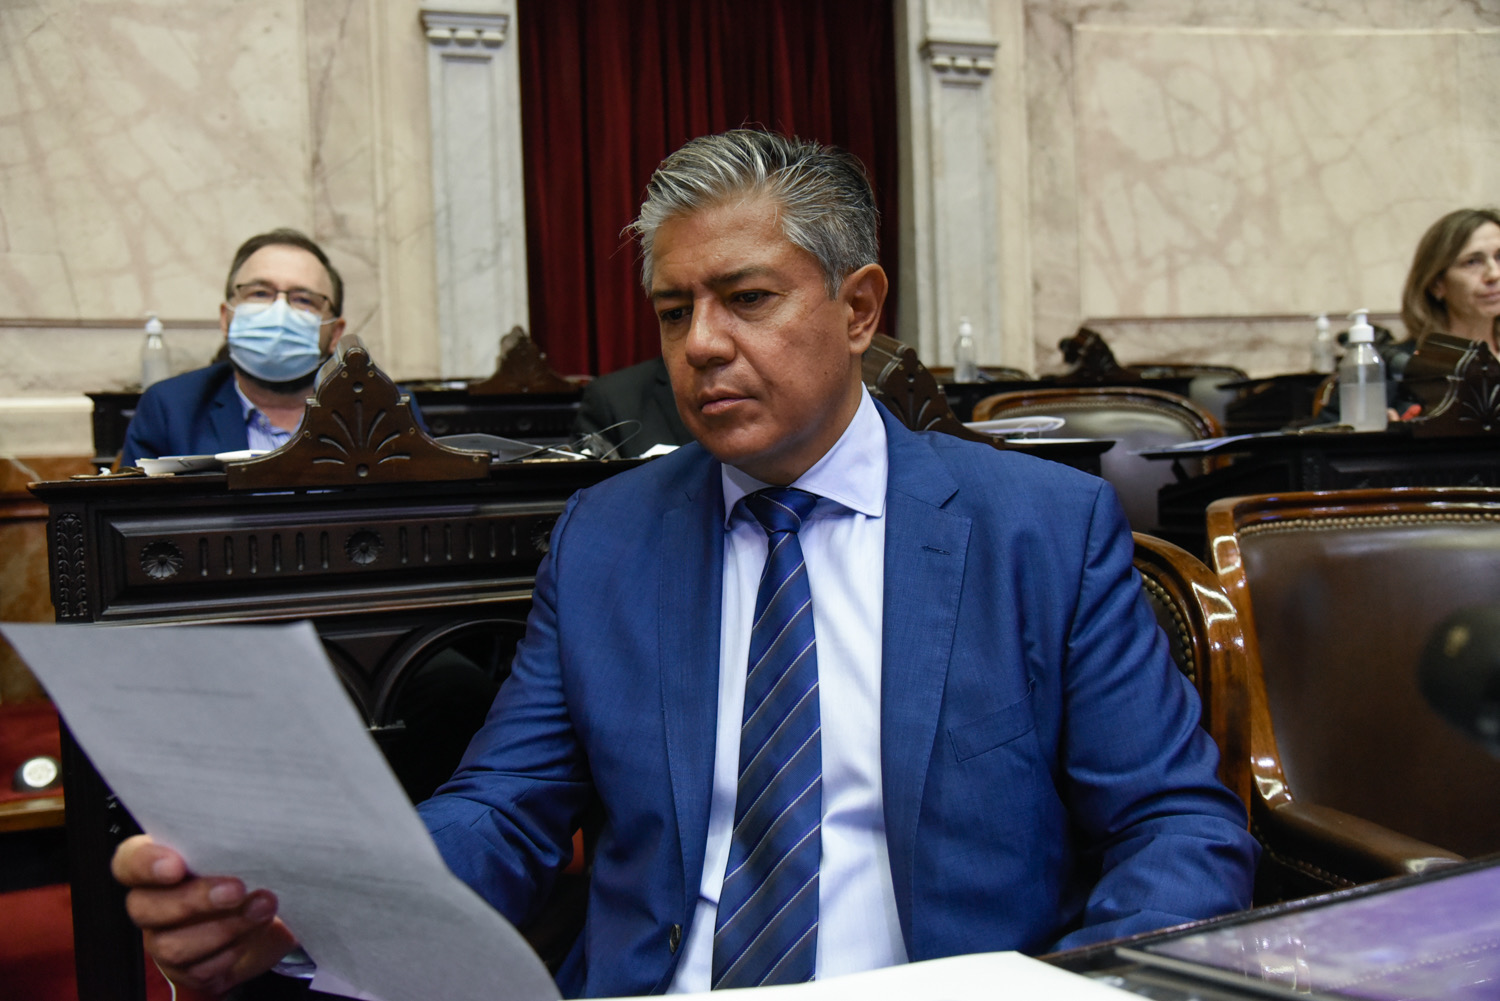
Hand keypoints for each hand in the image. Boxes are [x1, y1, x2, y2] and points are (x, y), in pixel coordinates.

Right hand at [112, 834, 296, 995]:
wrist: (266, 914)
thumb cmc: (249, 871)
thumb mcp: (243, 850)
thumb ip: (231, 844)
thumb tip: (250, 837)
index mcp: (156, 864)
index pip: (129, 862)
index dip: (145, 864)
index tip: (176, 866)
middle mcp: (150, 903)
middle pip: (145, 907)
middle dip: (195, 900)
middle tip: (237, 890)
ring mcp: (163, 940)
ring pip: (172, 945)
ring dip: (223, 928)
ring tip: (261, 909)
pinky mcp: (185, 969)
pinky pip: (197, 969)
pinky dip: (230, 951)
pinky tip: (253, 934)